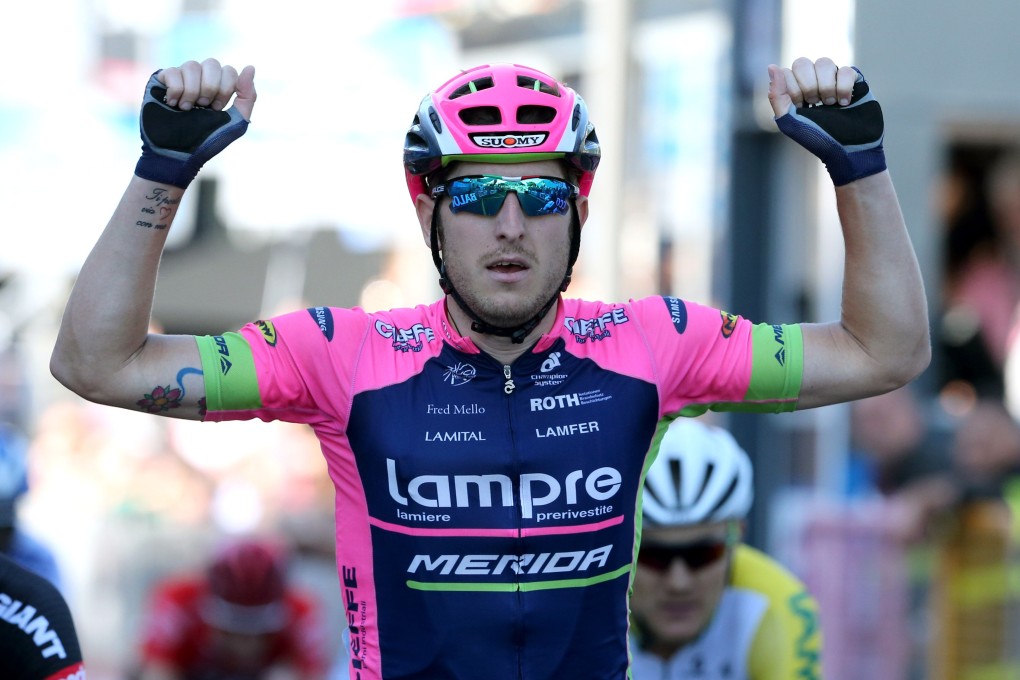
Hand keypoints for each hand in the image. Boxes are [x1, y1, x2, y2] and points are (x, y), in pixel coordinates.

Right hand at [134, 58, 256, 188]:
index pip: (229, 71)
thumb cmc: (207, 140)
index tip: (217, 108)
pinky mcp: (162, 80)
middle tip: (203, 107)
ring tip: (187, 109)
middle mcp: (201, 79)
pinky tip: (173, 104)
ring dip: (192, 91)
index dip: (225, 89)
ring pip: (191, 65)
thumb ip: (247, 97)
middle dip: (210, 88)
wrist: (177, 153)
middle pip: (212, 63)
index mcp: (219, 87)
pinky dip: (176, 90)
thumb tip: (250, 67)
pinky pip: (172, 71)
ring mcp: (181, 78)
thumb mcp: (236, 122)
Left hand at [768, 57, 885, 185]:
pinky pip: (845, 69)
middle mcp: (812, 82)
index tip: (800, 107)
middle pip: (802, 63)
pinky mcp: (853, 80)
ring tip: (830, 104)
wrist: (848, 148)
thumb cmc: (817, 138)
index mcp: (794, 91)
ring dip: (826, 86)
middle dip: (808, 85)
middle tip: (815, 103)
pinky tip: (845, 103)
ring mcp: (832, 79)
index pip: (787, 72)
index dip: (793, 89)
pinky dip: (844, 87)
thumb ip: (777, 96)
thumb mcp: (789, 122)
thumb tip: (772, 67)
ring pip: (824, 62)